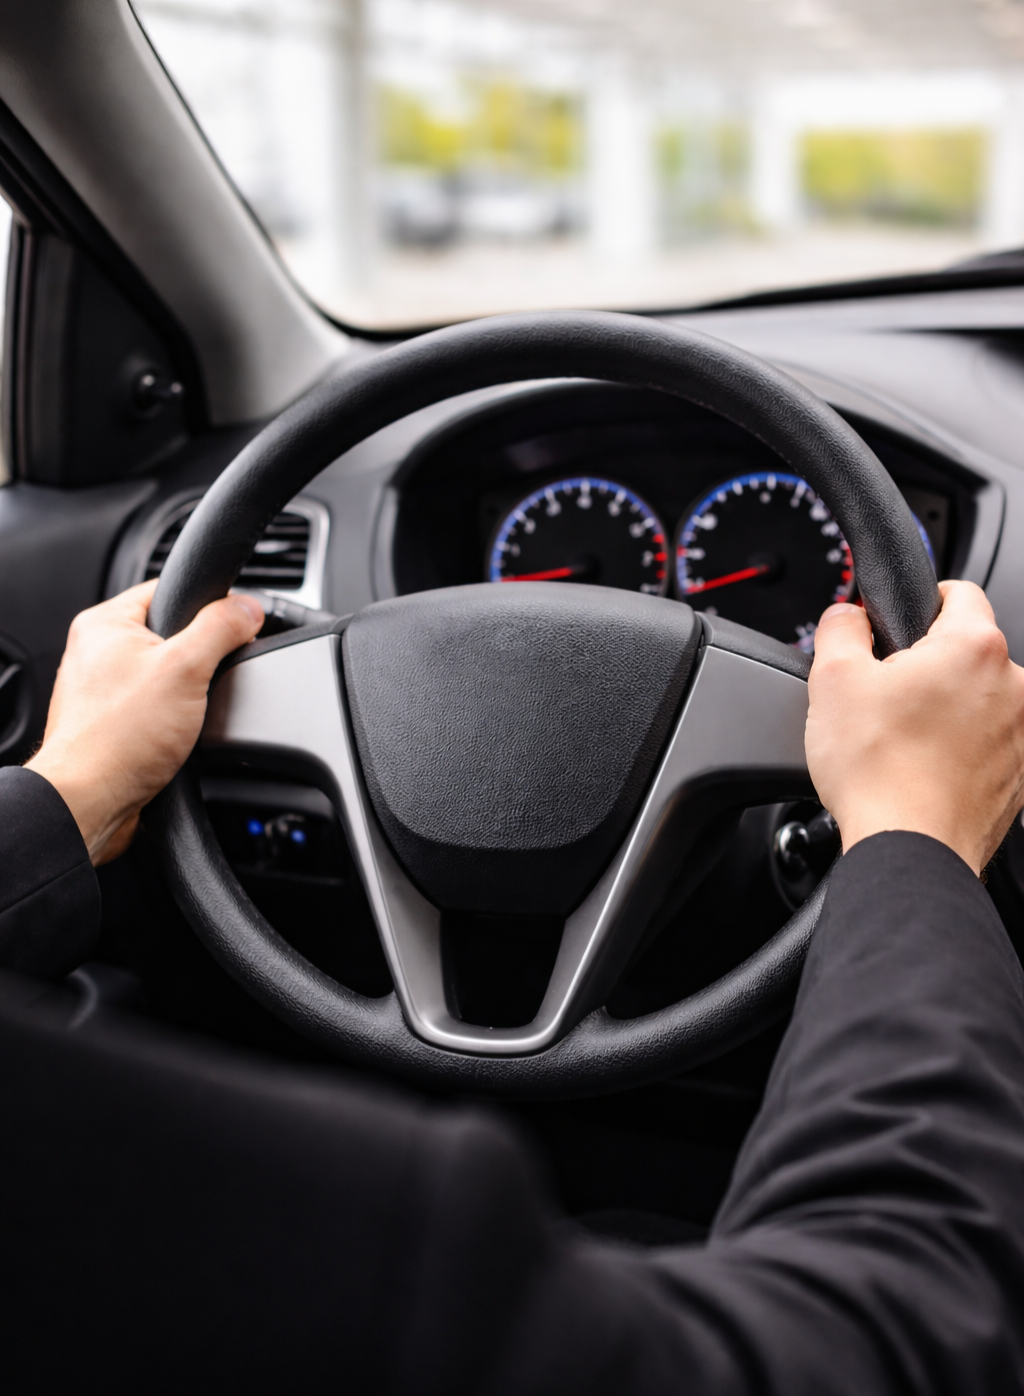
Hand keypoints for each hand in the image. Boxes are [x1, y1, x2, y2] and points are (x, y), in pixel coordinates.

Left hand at [26, 581, 262, 865]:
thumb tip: (247, 608)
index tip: (234, 626)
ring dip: (187, 694)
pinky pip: (157, 708)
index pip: (170, 590)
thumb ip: (221, 629)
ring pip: (167, 676)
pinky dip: (174, 721)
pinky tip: (177, 736)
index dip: (209, 605)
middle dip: (199, 659)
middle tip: (205, 680)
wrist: (90, 802)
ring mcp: (103, 690)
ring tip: (186, 715)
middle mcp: (97, 652)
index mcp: (104, 623)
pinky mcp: (114, 723)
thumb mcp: (186, 669)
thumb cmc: (118, 739)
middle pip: (173, 636)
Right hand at [806, 581, 1023, 875]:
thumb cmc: (879, 772)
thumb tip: (847, 615)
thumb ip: (840, 627)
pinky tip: (921, 768)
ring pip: (977, 699)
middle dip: (926, 665)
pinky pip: (986, 743)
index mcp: (974, 646)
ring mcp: (1022, 733)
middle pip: (966, 651)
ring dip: (945, 708)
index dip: (918, 603)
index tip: (895, 628)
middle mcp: (1014, 684)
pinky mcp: (1020, 774)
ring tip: (901, 740)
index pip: (957, 592)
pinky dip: (959, 748)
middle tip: (882, 697)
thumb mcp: (832, 679)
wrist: (910, 849)